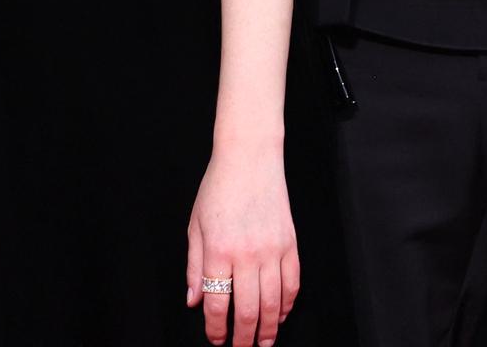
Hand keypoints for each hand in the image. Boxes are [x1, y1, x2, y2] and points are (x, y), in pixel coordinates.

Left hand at [186, 144, 299, 346]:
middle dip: (244, 337)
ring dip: (269, 328)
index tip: (216, 339)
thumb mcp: (196, 226)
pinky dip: (288, 304)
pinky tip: (281, 314)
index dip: (216, 329)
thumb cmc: (218, 188)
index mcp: (218, 251)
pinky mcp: (290, 243)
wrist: (249, 158)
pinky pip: (292, 283)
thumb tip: (194, 300)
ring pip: (274, 303)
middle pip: (249, 310)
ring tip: (263, 342)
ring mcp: (272, 250)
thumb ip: (194, 267)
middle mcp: (247, 254)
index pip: (218, 304)